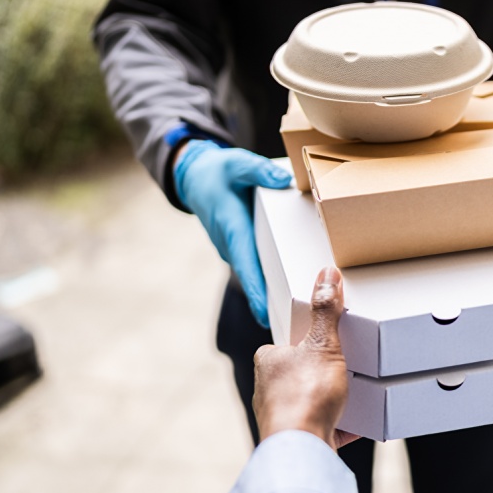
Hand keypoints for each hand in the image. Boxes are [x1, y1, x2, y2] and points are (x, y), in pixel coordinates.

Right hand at [173, 140, 291, 327]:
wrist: (194, 176)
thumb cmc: (218, 171)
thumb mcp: (238, 164)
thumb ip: (259, 171)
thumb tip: (282, 180)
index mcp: (233, 230)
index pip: (247, 266)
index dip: (257, 291)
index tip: (266, 314)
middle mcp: (233, 245)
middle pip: (255, 280)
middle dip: (271, 302)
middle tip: (292, 328)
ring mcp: (236, 249)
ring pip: (257, 275)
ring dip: (273, 293)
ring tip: (298, 315)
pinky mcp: (241, 246)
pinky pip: (258, 266)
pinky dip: (272, 278)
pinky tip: (294, 287)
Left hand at [253, 266, 359, 449]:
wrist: (303, 446)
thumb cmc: (304, 395)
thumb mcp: (323, 343)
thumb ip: (326, 310)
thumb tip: (326, 276)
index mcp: (269, 361)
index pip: (286, 343)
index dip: (308, 341)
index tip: (329, 341)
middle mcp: (268, 390)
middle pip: (300, 372)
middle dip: (322, 372)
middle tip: (347, 365)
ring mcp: (282, 416)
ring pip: (310, 401)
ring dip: (330, 399)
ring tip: (353, 393)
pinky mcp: (299, 438)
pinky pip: (324, 427)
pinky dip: (341, 424)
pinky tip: (358, 423)